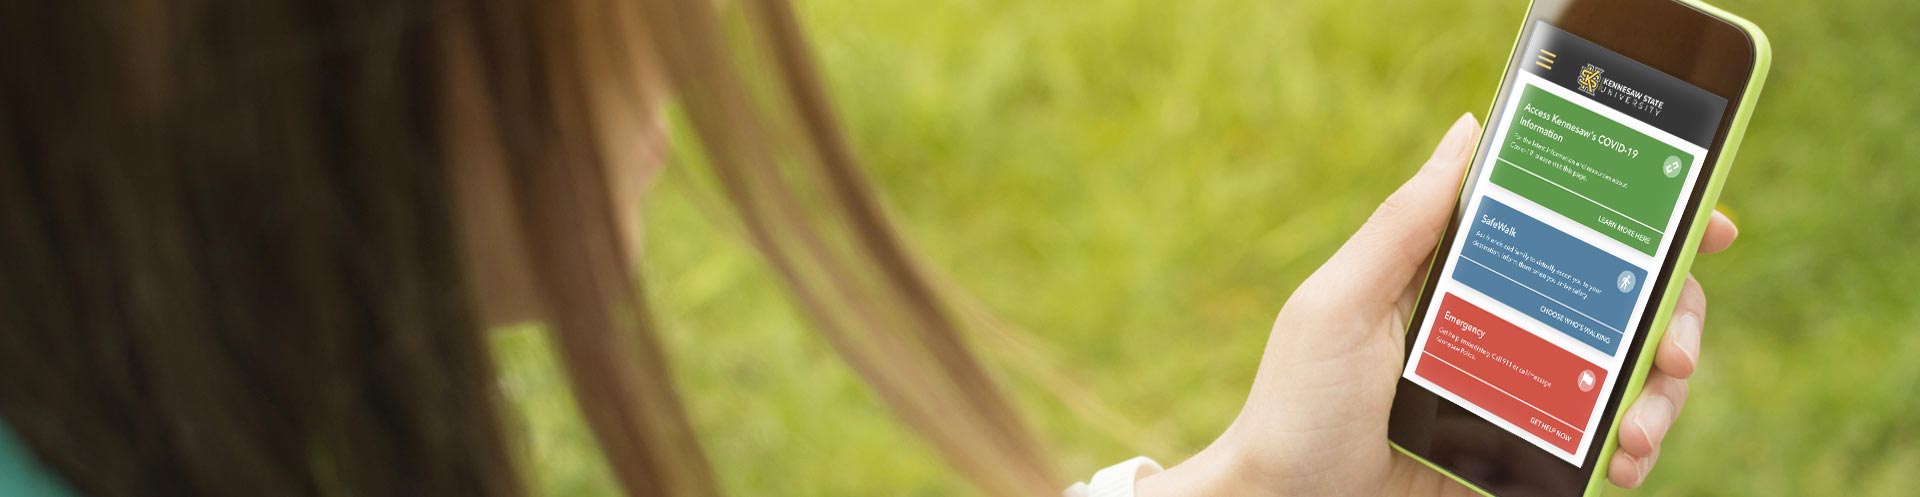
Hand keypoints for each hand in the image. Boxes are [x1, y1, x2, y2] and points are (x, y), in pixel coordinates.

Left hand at [1136, 114, 1738, 496]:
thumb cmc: (1296, 404)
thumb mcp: (1339, 304)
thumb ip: (1404, 224)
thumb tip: (1468, 131)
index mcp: (1464, 278)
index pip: (1567, 233)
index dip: (1643, 222)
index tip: (1705, 223)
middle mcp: (1504, 328)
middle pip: (1621, 305)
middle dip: (1672, 320)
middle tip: (1673, 349)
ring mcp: (1519, 394)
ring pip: (1626, 378)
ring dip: (1658, 397)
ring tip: (1640, 429)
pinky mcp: (1524, 455)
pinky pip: (1600, 445)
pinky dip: (1629, 450)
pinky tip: (1624, 462)